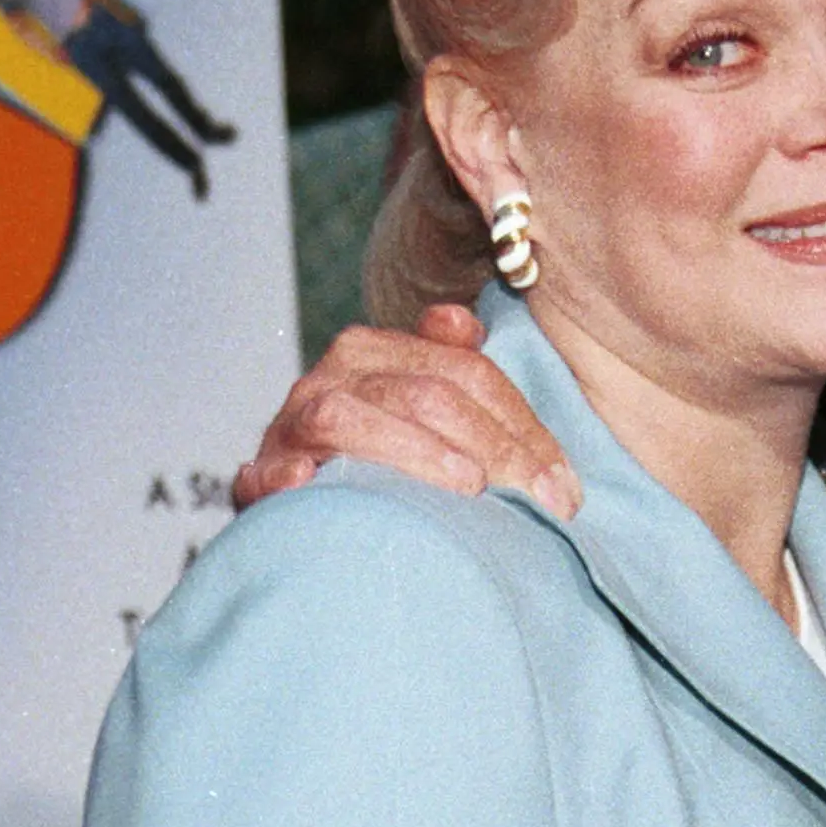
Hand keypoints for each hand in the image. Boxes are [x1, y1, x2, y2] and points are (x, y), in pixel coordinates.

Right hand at [233, 303, 580, 515]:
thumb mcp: (424, 407)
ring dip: (416, 452)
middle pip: (426, 394)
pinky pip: (271, 470)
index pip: (468, 373)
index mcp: (381, 351)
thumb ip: (454, 366)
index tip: (563, 486)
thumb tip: (460, 321)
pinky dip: (287, 477)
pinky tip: (313, 484)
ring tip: (469, 485)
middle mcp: (336, 376)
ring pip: (354, 417)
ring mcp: (294, 424)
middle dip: (495, 447)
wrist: (306, 505)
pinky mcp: (262, 476)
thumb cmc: (384, 457)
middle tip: (540, 502)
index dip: (524, 427)